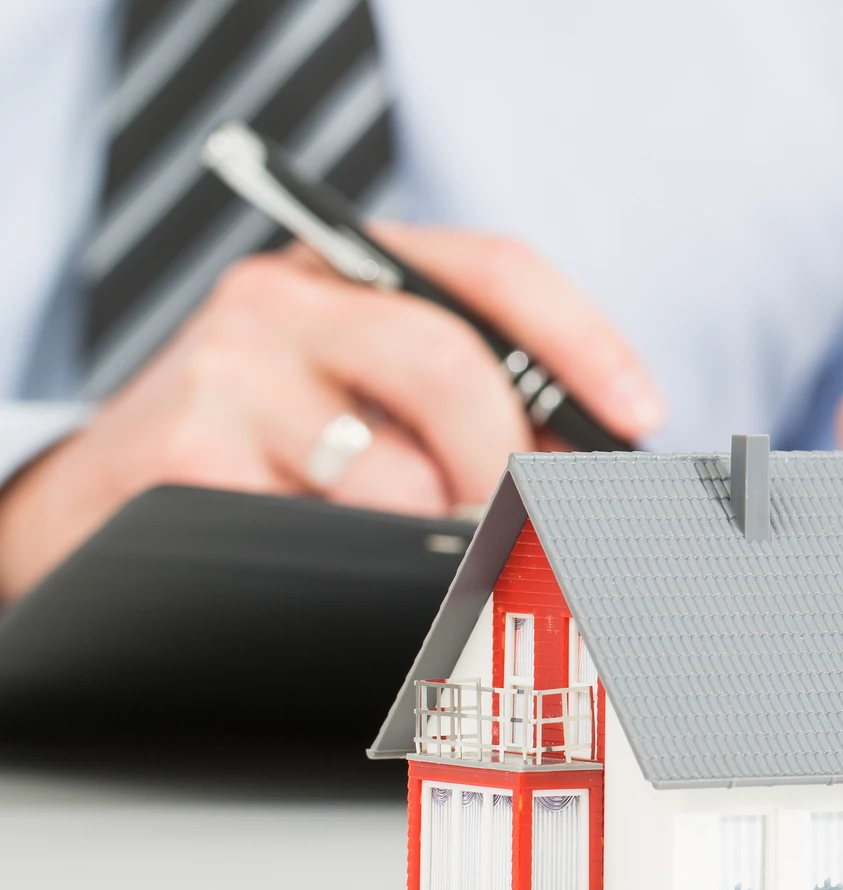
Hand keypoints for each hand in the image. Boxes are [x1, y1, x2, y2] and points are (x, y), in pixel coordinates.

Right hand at [0, 225, 660, 601]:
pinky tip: (328, 558)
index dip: (582, 341)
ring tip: (398, 547)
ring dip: (423, 532)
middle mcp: (284, 297)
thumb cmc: (268, 455)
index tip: (640, 412)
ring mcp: (227, 367)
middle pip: (448, 363)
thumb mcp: (366, 401)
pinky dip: (350, 561)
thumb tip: (598, 467)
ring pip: (391, 469)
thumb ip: (478, 408)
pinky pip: (321, 528)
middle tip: (518, 518)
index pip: (492, 270)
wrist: (98, 504)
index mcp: (351, 271)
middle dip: (504, 460)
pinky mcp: (186, 449)